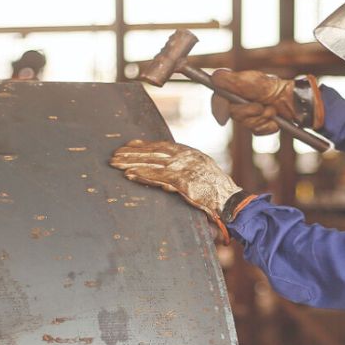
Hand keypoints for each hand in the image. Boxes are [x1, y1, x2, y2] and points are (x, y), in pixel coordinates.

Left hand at [110, 139, 241, 224]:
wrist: (230, 199)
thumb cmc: (216, 190)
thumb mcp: (202, 171)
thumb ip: (186, 166)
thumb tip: (169, 171)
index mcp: (190, 153)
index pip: (161, 146)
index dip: (143, 145)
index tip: (128, 145)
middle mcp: (185, 157)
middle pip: (153, 153)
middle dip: (132, 153)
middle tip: (114, 155)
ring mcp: (184, 169)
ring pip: (152, 163)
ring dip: (132, 163)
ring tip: (116, 164)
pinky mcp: (182, 182)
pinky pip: (158, 178)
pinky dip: (142, 176)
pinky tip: (130, 175)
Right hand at [210, 70, 295, 134]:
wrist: (291, 99)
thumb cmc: (270, 86)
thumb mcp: (248, 79)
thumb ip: (229, 79)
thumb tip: (213, 79)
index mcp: (232, 91)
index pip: (218, 101)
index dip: (219, 109)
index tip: (223, 117)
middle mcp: (238, 104)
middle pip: (234, 115)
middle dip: (249, 111)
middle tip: (261, 105)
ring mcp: (248, 116)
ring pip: (247, 125)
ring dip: (262, 117)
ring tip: (271, 109)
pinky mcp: (258, 126)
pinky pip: (257, 131)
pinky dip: (268, 126)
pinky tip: (274, 118)